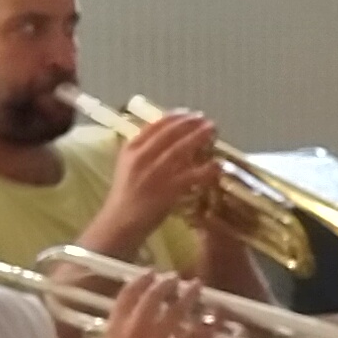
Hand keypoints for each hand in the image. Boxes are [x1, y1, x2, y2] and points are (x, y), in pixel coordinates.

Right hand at [88, 271, 212, 337]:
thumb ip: (122, 333)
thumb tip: (136, 323)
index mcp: (115, 326)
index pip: (126, 294)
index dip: (140, 280)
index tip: (150, 272)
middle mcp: (133, 328)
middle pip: (153, 296)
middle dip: (167, 283)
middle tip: (177, 277)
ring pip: (175, 311)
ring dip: (188, 296)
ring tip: (197, 287)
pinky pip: (191, 337)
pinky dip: (203, 330)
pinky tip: (211, 326)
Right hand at [89, 107, 221, 256]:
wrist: (120, 222)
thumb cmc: (126, 196)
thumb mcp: (128, 166)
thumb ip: (143, 151)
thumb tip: (167, 140)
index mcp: (131, 148)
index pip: (156, 125)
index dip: (176, 117)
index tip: (189, 114)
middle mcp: (142, 156)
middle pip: (171, 133)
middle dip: (191, 124)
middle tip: (207, 121)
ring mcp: (156, 172)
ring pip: (182, 149)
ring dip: (200, 138)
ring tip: (213, 132)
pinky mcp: (168, 190)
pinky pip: (192, 175)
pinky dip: (206, 169)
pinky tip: (217, 166)